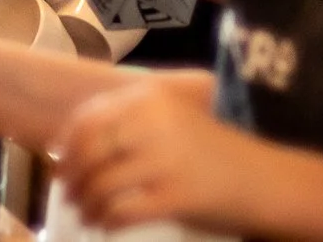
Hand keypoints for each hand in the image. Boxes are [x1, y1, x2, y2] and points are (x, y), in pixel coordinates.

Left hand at [55, 78, 271, 232]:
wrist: (262, 179)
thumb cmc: (210, 151)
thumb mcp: (170, 120)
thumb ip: (129, 122)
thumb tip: (69, 146)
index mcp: (151, 97)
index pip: (89, 119)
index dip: (67, 146)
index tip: (60, 164)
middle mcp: (155, 122)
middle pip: (90, 152)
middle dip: (72, 177)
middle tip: (68, 194)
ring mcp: (165, 159)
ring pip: (102, 185)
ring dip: (87, 204)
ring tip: (86, 214)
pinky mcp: (175, 196)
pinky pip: (122, 211)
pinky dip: (106, 221)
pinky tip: (105, 225)